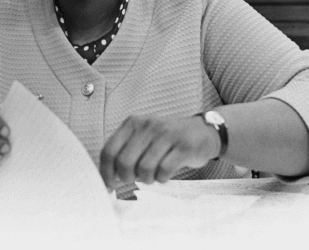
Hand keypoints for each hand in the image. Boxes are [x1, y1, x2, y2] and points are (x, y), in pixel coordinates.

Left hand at [99, 115, 217, 189]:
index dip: (106, 172)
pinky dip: (161, 178)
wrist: (202, 132)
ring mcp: (167, 135)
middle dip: (127, 177)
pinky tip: (165, 174)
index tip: (109, 185)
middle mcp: (148, 126)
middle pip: (124, 162)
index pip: (109, 150)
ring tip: (152, 175)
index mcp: (133, 123)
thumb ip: (125, 151)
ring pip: (144, 168)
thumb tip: (108, 178)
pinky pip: (164, 171)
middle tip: (135, 179)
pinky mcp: (184, 146)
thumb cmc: (167, 139)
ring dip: (147, 179)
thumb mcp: (143, 137)